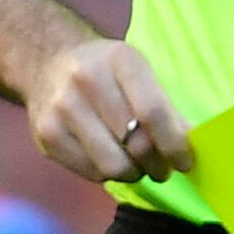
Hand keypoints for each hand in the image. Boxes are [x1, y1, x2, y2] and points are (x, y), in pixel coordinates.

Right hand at [24, 38, 191, 188]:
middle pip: (136, 143)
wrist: (46, 60)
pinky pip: (91, 173)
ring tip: (137, 165)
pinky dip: (108, 173)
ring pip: (113, 166)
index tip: (185, 161)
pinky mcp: (46, 135)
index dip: (175, 144)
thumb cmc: (104, 68)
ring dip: (133, 172)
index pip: (153, 112)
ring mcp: (61, 109)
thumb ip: (163, 103)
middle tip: (163, 168)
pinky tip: (109, 158)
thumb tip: (188, 143)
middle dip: (158, 165)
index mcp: (119, 59)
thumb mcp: (136, 69)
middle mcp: (86, 81)